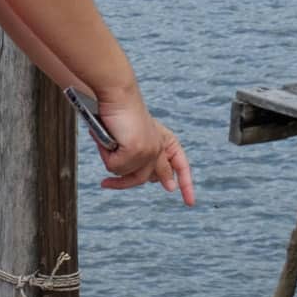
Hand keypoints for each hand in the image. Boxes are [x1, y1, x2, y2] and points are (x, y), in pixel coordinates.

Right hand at [96, 89, 195, 204]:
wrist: (116, 95)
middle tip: (106, 184)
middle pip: (146, 178)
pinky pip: (115, 168)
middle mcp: (161, 147)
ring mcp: (149, 150)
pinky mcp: (136, 151)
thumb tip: (159, 184)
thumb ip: (147, 160)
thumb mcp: (137, 139)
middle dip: (123, 182)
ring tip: (105, 142)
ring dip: (112, 161)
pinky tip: (106, 140)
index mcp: (166, 141)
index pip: (181, 166)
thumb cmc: (122, 114)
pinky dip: (106, 155)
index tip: (190, 202)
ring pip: (128, 175)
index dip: (186, 185)